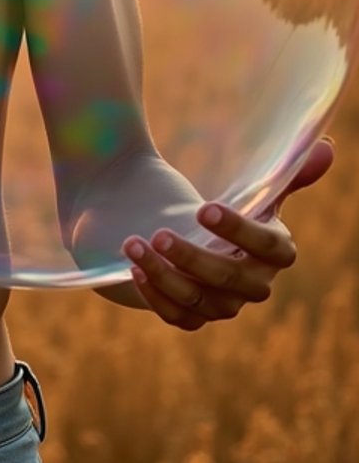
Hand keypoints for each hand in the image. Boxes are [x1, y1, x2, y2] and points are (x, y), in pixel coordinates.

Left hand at [120, 136, 334, 329]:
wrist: (197, 242)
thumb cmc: (232, 214)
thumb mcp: (258, 192)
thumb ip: (289, 172)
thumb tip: (328, 144)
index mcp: (275, 252)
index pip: (269, 248)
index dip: (240, 231)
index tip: (204, 209)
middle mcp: (254, 285)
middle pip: (229, 278)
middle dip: (193, 257)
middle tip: (160, 233)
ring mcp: (224, 306)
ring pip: (198, 300)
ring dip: (164, 274)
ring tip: (134, 244)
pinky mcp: (194, 318)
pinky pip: (178, 317)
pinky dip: (156, 296)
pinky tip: (136, 270)